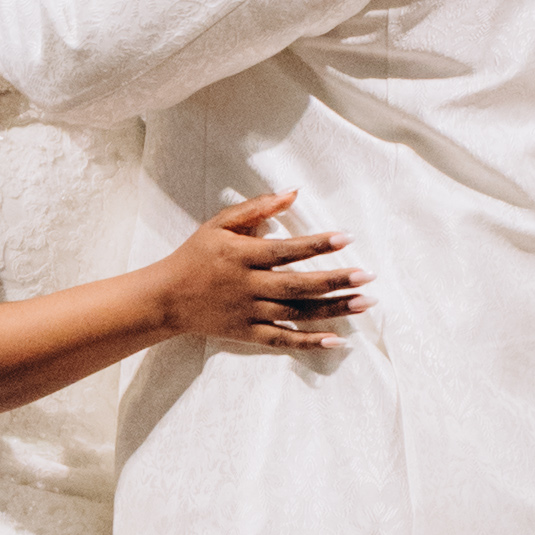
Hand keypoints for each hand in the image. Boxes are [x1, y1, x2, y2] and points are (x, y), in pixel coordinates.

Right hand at [151, 192, 368, 351]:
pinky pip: (282, 340)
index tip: (346, 238)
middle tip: (367, 276)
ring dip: (333, 310)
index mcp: (241, 255)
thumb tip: (294, 192)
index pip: (285, 251)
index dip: (316, 245)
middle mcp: (246, 286)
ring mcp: (248, 313)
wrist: (166, 298)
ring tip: (364, 303)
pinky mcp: (247, 334)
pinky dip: (309, 342)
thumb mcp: (220, 224)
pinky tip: (336, 340)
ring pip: (296, 314)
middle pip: (297, 286)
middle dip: (335, 281)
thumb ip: (257, 208)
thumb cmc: (196, 255)